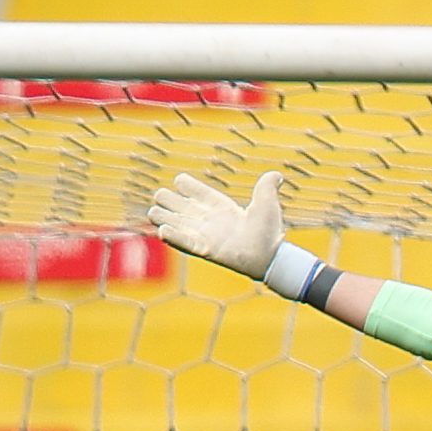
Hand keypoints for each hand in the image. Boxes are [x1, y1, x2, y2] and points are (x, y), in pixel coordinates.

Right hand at [149, 172, 286, 279]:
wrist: (270, 254)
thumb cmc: (269, 230)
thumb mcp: (267, 202)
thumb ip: (267, 186)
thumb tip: (277, 176)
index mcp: (220, 207)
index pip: (197, 192)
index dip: (187, 185)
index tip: (180, 180)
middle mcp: (208, 220)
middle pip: (180, 207)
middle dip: (168, 201)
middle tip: (160, 197)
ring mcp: (205, 235)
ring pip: (176, 224)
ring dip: (164, 218)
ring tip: (153, 213)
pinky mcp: (205, 250)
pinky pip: (184, 243)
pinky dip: (173, 237)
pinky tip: (161, 230)